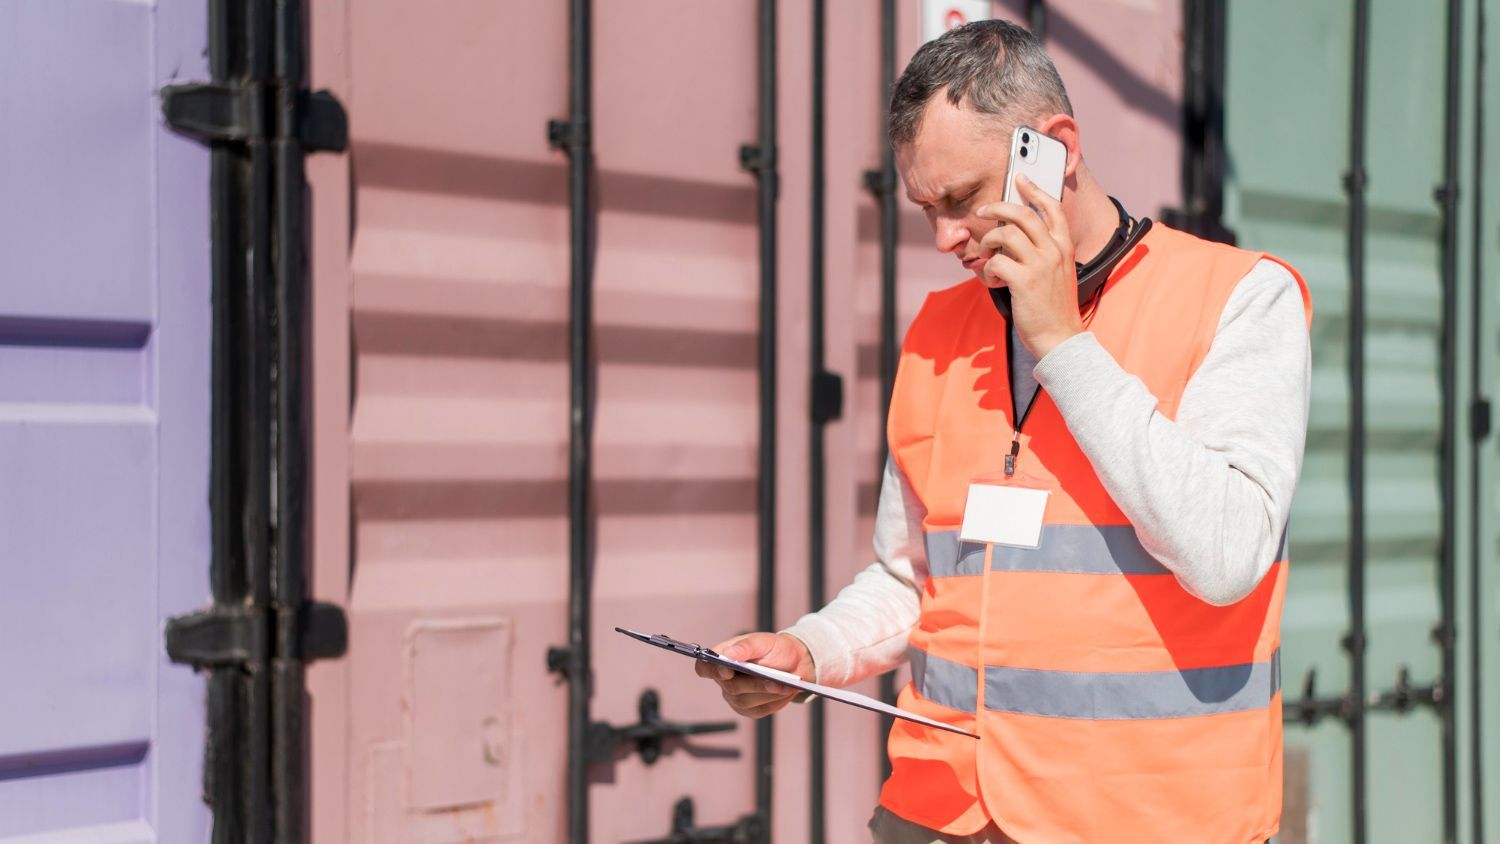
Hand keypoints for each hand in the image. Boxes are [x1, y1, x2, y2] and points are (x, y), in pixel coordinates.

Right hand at [693, 631, 814, 718]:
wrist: (794, 662)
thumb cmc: (774, 649)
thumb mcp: (764, 641)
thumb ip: (746, 646)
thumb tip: (729, 653)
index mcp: (722, 657)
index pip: (704, 667)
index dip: (711, 671)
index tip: (727, 670)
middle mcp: (724, 679)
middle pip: (730, 687)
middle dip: (754, 684)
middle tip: (774, 682)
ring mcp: (735, 697)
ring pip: (745, 702)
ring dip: (766, 694)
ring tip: (784, 687)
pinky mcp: (750, 710)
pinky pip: (759, 710)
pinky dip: (773, 702)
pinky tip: (784, 692)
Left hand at [976, 175, 1083, 358]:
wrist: (1060, 338)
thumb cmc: (1054, 308)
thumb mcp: (1058, 273)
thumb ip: (1044, 253)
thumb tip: (1014, 237)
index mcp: (1065, 247)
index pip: (1052, 208)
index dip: (1035, 190)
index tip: (1021, 178)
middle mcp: (1054, 251)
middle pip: (1024, 214)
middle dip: (999, 206)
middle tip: (983, 209)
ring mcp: (1040, 265)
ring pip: (1006, 235)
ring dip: (988, 242)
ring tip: (986, 255)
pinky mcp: (1024, 281)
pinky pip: (996, 262)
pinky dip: (987, 269)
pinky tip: (991, 279)